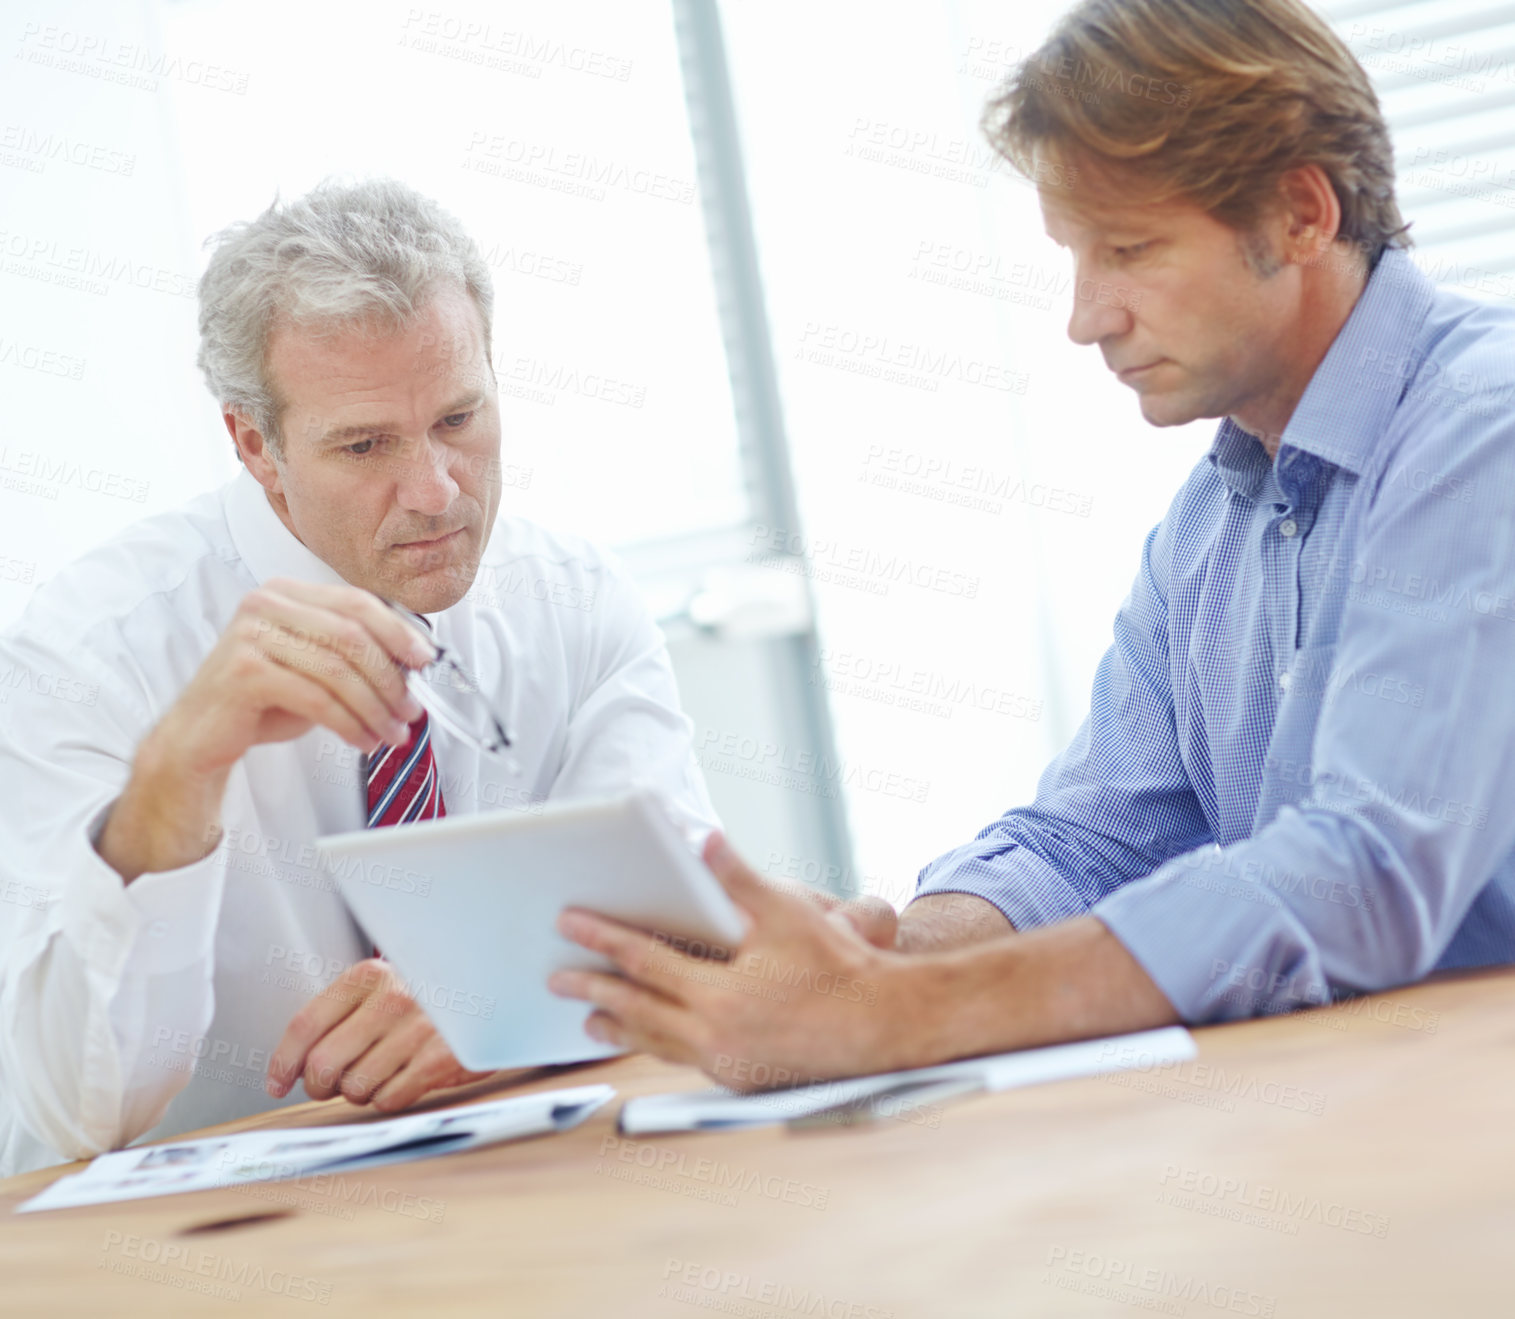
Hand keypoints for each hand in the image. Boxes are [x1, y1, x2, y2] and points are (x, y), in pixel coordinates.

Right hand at [97, 578, 435, 880]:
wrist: (200, 736)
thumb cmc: (263, 700)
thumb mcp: (315, 667)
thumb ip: (354, 654)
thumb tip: (413, 663)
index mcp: (287, 592)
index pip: (356, 602)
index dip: (398, 631)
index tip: (425, 660)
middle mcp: (265, 603)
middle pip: (352, 634)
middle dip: (391, 677)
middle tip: (412, 710)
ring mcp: (250, 634)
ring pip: (338, 670)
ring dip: (375, 707)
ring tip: (392, 733)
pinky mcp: (244, 671)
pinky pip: (317, 698)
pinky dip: (350, 723)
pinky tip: (363, 741)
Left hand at [267, 959, 494, 1110]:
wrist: (493, 996)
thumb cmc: (423, 1001)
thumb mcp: (381, 989)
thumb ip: (338, 1016)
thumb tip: (290, 1069)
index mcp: (368, 976)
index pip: (305, 1026)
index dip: (283, 1063)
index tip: (278, 1084)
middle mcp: (392, 998)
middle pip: (323, 1064)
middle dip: (320, 1085)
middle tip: (332, 1084)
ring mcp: (418, 1029)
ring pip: (354, 1088)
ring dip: (359, 1092)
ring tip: (379, 1074)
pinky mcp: (441, 1059)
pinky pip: (388, 1099)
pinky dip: (388, 1098)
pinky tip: (403, 1079)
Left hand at [548, 834, 930, 1090]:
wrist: (882, 1027)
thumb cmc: (839, 966)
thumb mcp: (787, 913)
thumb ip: (738, 877)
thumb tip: (702, 836)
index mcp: (720, 996)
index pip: (645, 961)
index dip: (603, 939)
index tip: (569, 923)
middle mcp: (715, 1037)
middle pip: (637, 1010)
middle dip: (593, 991)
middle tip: (556, 979)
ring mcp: (725, 1064)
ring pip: (657, 1043)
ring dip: (620, 1027)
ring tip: (589, 1020)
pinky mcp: (738, 1080)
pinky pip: (684, 1058)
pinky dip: (659, 1043)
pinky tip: (650, 1036)